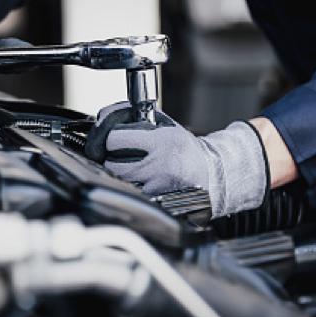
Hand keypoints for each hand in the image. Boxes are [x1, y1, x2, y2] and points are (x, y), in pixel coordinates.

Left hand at [85, 102, 269, 216]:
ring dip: (116, 174)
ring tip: (125, 167)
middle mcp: (159, 164)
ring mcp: (158, 186)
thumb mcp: (165, 126)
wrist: (210, 174)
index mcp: (161, 141)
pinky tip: (135, 181)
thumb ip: (137, 118)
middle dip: (108, 158)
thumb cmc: (183, 148)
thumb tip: (105, 115)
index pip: (115, 139)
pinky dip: (127, 187)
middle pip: (112, 164)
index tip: (111, 139)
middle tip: (113, 155)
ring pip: (119, 181)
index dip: (108, 138)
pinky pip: (131, 193)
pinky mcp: (157, 201)